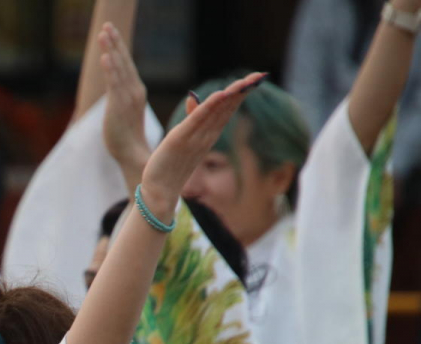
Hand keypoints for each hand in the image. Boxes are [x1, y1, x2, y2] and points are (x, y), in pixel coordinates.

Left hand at [99, 23, 149, 173]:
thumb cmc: (126, 139)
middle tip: (107, 25)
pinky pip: (114, 85)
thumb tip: (115, 91)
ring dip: (111, 50)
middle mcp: (134, 92)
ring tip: (105, 33)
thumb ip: (121, 100)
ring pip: (118, 69)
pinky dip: (111, 70)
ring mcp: (127, 98)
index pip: (126, 66)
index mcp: (135, 92)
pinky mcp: (119, 108)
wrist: (132, 158)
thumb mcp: (124, 113)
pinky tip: (106, 57)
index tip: (111, 32)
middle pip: (123, 62)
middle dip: (115, 43)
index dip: (118, 49)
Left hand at [140, 72, 264, 215]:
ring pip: (217, 112)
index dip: (241, 93)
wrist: (159, 192)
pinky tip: (222, 94)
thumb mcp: (183, 137)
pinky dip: (210, 106)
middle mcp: (206, 135)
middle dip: (243, 91)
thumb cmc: (170, 165)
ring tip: (247, 80)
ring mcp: (196, 138)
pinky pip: (198, 120)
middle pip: (228, 108)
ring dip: (232, 95)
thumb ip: (191, 118)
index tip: (256, 78)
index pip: (228, 109)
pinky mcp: (180, 139)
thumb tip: (192, 98)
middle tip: (260, 75)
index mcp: (209, 134)